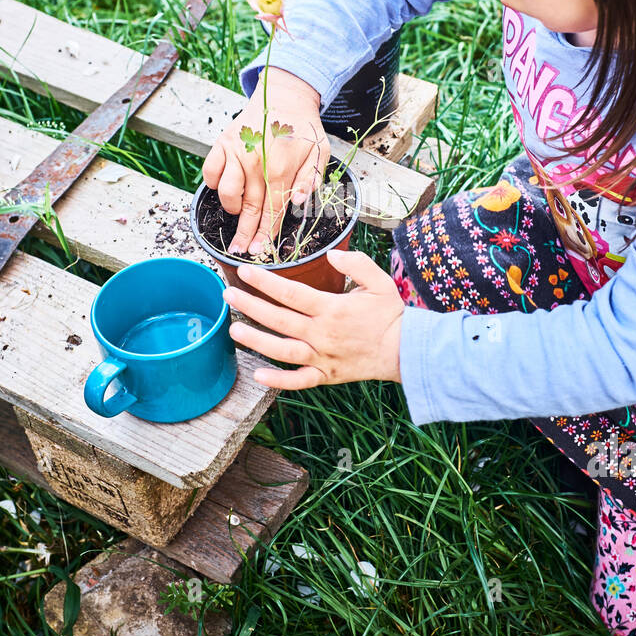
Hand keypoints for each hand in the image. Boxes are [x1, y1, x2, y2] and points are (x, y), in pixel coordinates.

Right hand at [201, 67, 330, 254]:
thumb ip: (309, 180)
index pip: (272, 211)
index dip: (265, 234)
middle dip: (244, 233)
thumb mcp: (319, 152)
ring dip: (231, 207)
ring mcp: (236, 153)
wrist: (284, 96)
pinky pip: (211, 172)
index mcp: (281, 169)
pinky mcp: (222, 143)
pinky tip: (224, 186)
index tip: (259, 250)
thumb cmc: (303, 127)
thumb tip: (297, 202)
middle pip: (249, 208)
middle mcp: (255, 163)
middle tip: (240, 250)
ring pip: (226, 193)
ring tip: (238, 211)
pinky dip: (214, 183)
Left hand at [223, 249, 403, 387]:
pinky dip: (278, 381)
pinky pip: (299, 381)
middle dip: (251, 306)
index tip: (245, 272)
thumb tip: (332, 255)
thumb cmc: (391, 314)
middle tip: (229, 295)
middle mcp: (322, 334)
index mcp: (332, 309)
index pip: (290, 293)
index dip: (265, 282)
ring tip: (234, 331)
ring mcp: (323, 357)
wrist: (406, 350)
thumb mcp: (379, 281)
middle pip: (279, 319)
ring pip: (282, 351)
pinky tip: (257, 375)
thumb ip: (356, 263)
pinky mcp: (327, 376)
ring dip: (256, 342)